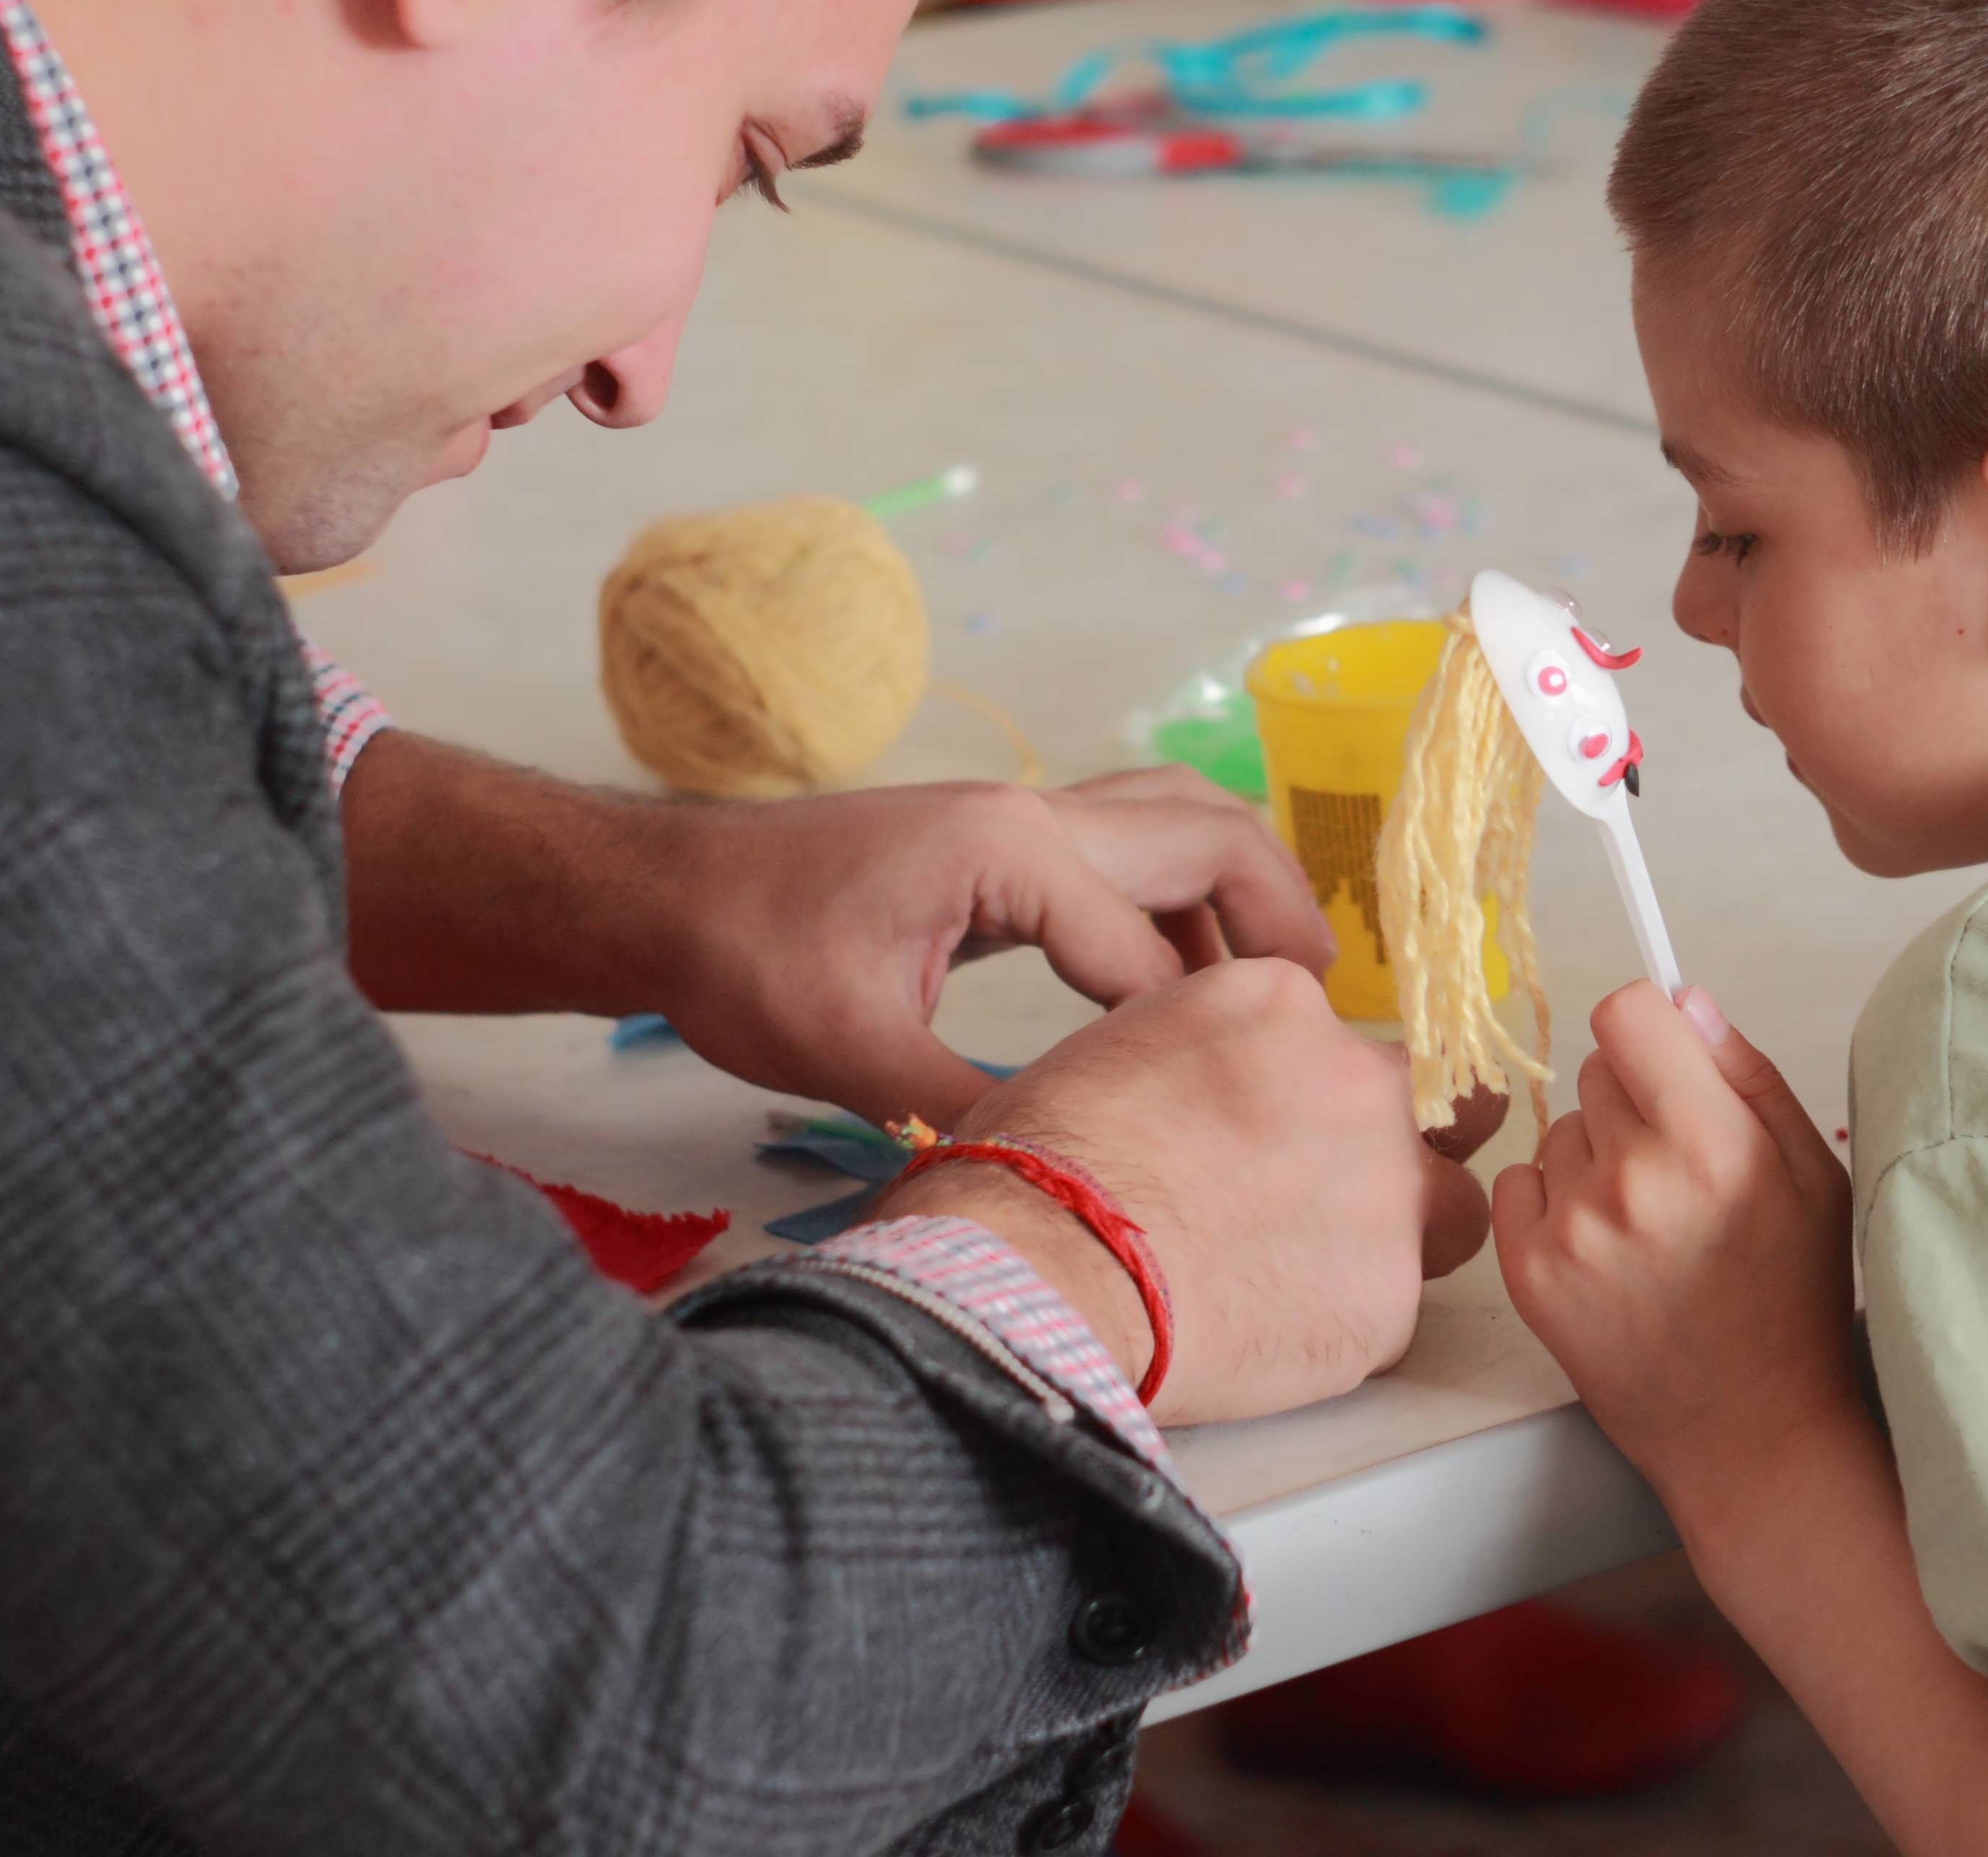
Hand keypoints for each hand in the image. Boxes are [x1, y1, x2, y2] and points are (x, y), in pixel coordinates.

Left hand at [637, 768, 1336, 1126]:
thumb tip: (1058, 1174)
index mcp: (1007, 854)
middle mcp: (1030, 814)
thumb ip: (965, 1109)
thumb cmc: (744, 960)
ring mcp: (1017, 815)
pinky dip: (1180, 891)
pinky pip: (1127, 843)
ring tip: (1279, 981)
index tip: (1235, 1104)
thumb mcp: (851, 1051)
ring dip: (1239, 885)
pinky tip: (1182, 972)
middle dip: (1278, 912)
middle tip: (1320, 1005)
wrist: (667, 892)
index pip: (1149, 951)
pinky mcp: (1000, 839)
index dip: (1194, 1035)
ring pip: (1175, 818)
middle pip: (1208, 832)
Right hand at [880, 960, 1492, 1424]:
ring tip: (1308, 1278)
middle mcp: (1357, 1082)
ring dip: (1400, 1238)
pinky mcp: (1388, 1298)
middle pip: (1434, 1109)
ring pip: (1451, 1211)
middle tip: (1326, 1200)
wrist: (1039, 1272)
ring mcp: (1386, 1190)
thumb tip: (1223, 1094)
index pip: (1342, 1039)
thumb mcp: (1120, 1047)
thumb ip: (1211, 1056)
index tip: (1280, 1135)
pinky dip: (1344, 1326)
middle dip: (1398, 1150)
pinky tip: (1266, 1334)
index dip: (1313, 1094)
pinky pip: (1394, 1311)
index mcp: (1284, 1005)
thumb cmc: (1040, 1166)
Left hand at [1496, 982, 1864, 1511]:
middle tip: (1677, 1174)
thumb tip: (1684, 998)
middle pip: (1595, 1070)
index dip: (1648, 1030)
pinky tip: (1605, 1250)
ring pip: (1559, 1131)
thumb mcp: (1812, 1177)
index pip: (1626, 1013)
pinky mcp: (1530, 1274)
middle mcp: (1633, 1180)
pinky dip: (1552, 1206)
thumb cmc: (1793, 1304)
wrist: (1752, 1435)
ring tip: (1647, 1226)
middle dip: (1633, 1103)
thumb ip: (1746, 1075)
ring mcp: (1573, 1230)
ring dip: (1594, 1159)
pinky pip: (1517, 1186)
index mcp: (1712, 1143)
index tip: (1665, 1064)